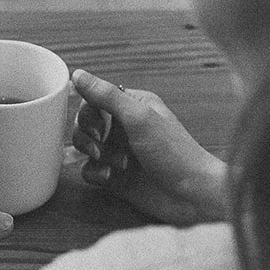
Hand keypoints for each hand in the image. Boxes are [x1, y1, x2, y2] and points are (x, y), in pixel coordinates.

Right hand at [70, 68, 228, 225]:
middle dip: (88, 135)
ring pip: (85, 147)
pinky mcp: (115, 175)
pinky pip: (89, 170)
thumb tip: (78, 74)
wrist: (192, 195)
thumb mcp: (139, 118)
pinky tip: (111, 178)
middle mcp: (125, 127)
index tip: (96, 125)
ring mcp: (120, 152)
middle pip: (86, 123)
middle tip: (99, 146)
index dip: (89, 113)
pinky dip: (95, 173)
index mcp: (133, 106)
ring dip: (95, 155)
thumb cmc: (175, 153)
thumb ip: (107, 95)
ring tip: (117, 163)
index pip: (95, 99)